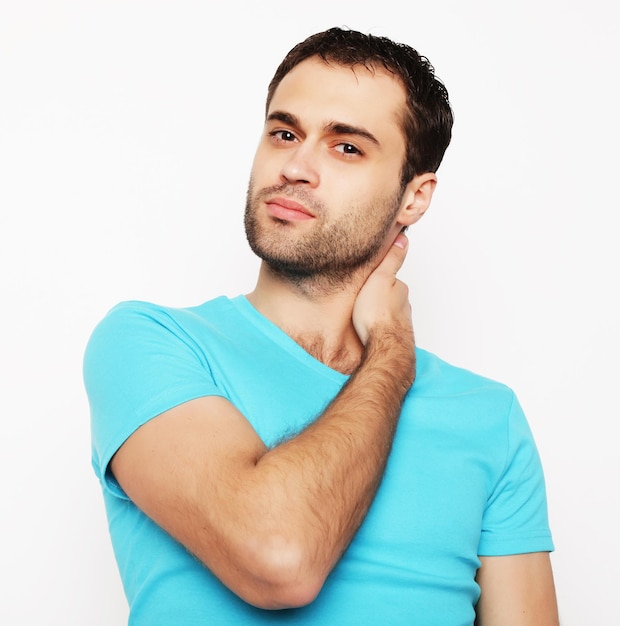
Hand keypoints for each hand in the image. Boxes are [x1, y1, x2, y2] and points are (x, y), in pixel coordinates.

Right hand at [352, 233, 412, 347]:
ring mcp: (400, 322)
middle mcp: (404, 305)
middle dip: (380, 296)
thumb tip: (403, 238)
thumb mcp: (380, 278)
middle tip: (365, 296)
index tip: (371, 277)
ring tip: (364, 313)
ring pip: (389, 313)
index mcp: (400, 289)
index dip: (378, 277)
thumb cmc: (377, 314)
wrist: (384, 346)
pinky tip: (368, 329)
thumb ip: (392, 259)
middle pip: (391, 296)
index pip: (390, 278)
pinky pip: (385, 328)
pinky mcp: (394, 337)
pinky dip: (378, 326)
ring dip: (378, 312)